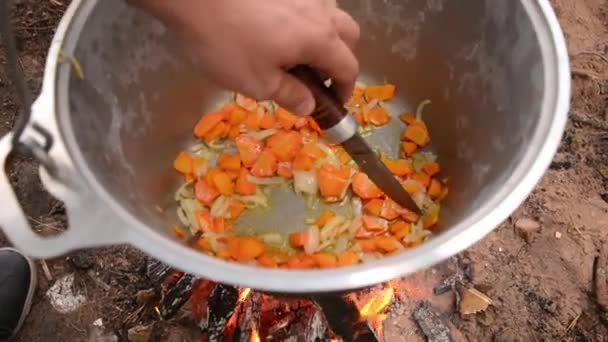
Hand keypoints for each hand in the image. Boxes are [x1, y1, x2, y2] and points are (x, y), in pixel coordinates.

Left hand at [130, 0, 359, 114]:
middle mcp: (319, 11)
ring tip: (299, 50)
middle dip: (341, 58)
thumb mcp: (258, 83)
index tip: (333, 102)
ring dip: (326, 33)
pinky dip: (306, 17)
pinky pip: (308, 1)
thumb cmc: (227, 43)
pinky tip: (281, 27)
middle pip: (349, 34)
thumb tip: (309, 105)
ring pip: (330, 12)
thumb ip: (290, 95)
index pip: (348, 67)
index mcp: (319, 39)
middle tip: (319, 77)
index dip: (345, 89)